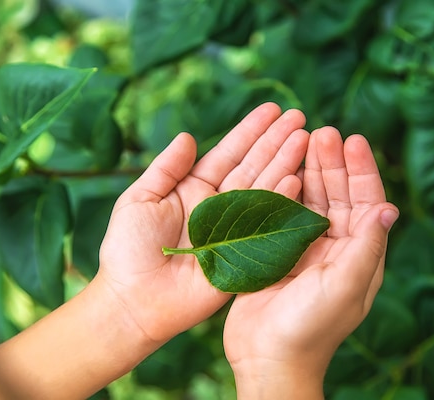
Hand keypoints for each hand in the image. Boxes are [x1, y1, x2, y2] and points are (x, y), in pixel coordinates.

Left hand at [96, 103, 308, 344]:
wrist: (133, 299)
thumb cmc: (127, 250)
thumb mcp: (139, 200)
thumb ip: (166, 168)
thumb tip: (188, 136)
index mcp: (196, 189)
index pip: (229, 153)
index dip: (251, 131)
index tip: (273, 110)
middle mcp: (221, 206)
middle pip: (254, 166)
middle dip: (276, 141)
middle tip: (300, 117)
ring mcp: (236, 229)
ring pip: (265, 188)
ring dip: (285, 162)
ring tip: (306, 138)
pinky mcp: (245, 254)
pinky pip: (267, 223)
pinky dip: (282, 200)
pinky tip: (297, 177)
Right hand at [223, 127, 398, 398]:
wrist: (267, 358)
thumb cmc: (311, 328)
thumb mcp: (346, 286)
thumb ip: (367, 246)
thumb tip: (390, 209)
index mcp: (359, 255)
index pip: (367, 203)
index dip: (363, 171)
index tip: (354, 139)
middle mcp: (335, 247)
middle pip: (339, 195)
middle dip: (333, 163)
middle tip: (323, 131)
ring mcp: (305, 248)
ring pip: (312, 199)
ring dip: (310, 170)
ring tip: (304, 137)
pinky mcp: (276, 251)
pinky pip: (282, 212)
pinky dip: (284, 189)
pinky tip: (282, 168)